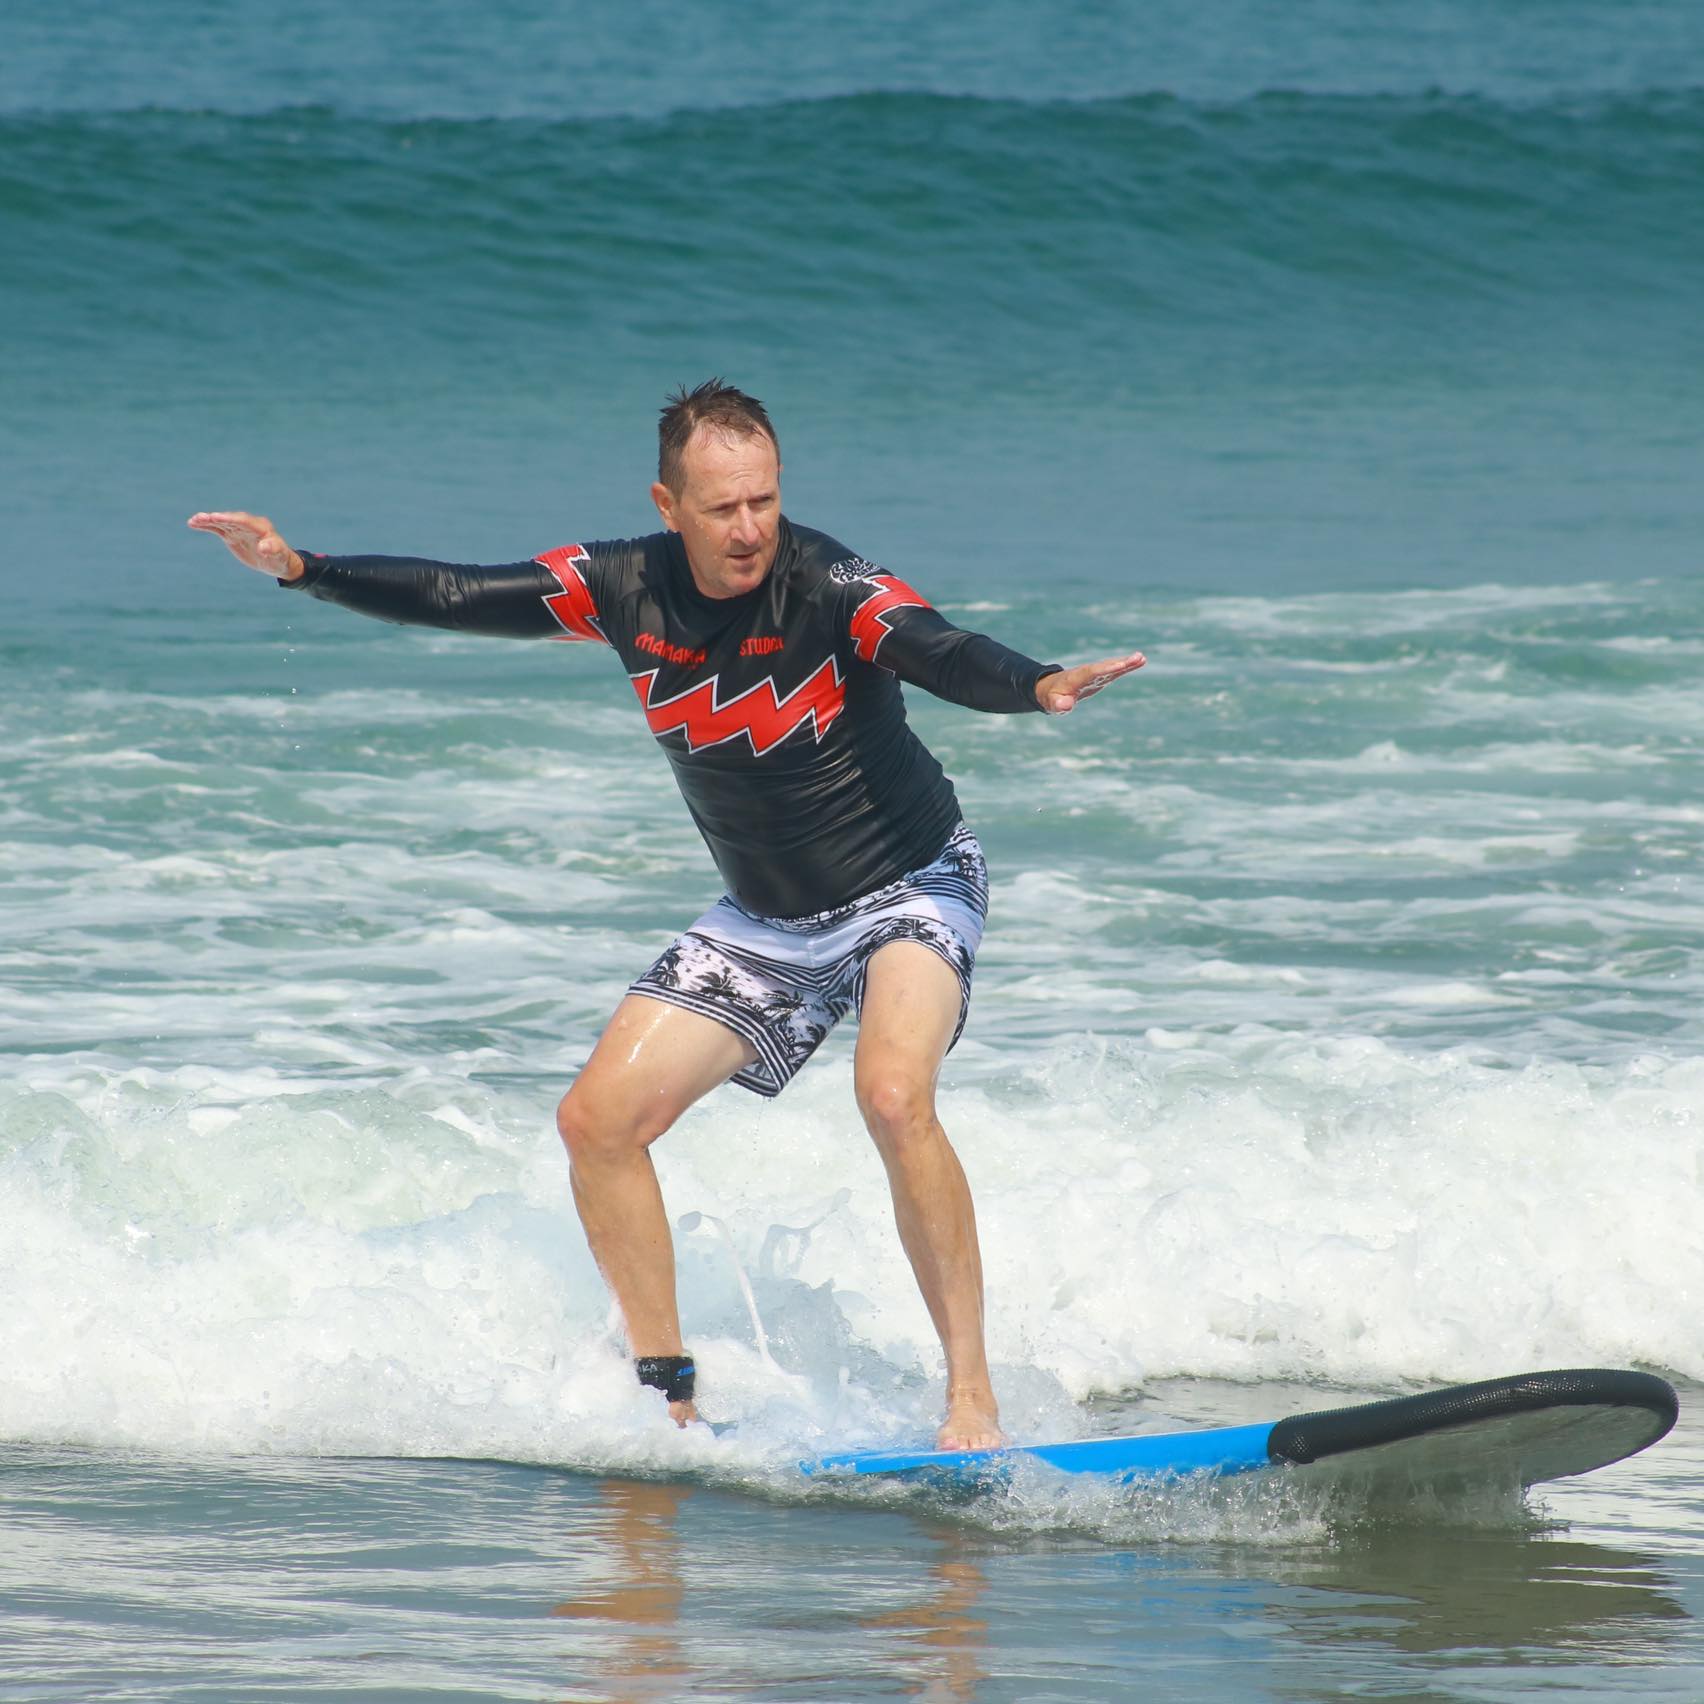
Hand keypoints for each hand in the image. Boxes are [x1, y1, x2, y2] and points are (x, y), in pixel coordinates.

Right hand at [186, 510, 303, 580]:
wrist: (276, 560)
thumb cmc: (280, 557)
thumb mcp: (279, 555)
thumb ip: (272, 549)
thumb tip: (264, 547)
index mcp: (261, 527)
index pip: (244, 521)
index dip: (231, 519)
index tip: (218, 517)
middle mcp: (248, 525)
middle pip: (231, 519)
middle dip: (218, 518)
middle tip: (204, 517)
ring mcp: (238, 529)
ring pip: (221, 522)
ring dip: (208, 520)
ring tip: (194, 520)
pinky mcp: (231, 534)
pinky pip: (217, 528)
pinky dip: (206, 525)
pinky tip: (192, 523)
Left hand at [1035, 650, 1145, 713]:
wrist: (1051, 688)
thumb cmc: (1051, 697)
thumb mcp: (1051, 703)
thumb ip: (1058, 704)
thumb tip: (1065, 705)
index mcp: (1075, 678)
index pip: (1092, 673)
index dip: (1105, 669)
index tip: (1119, 665)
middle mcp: (1087, 673)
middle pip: (1105, 666)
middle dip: (1120, 663)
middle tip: (1137, 657)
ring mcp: (1095, 674)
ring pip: (1112, 667)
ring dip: (1126, 663)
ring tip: (1142, 658)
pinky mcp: (1101, 677)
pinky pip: (1115, 670)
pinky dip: (1126, 666)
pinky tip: (1140, 661)